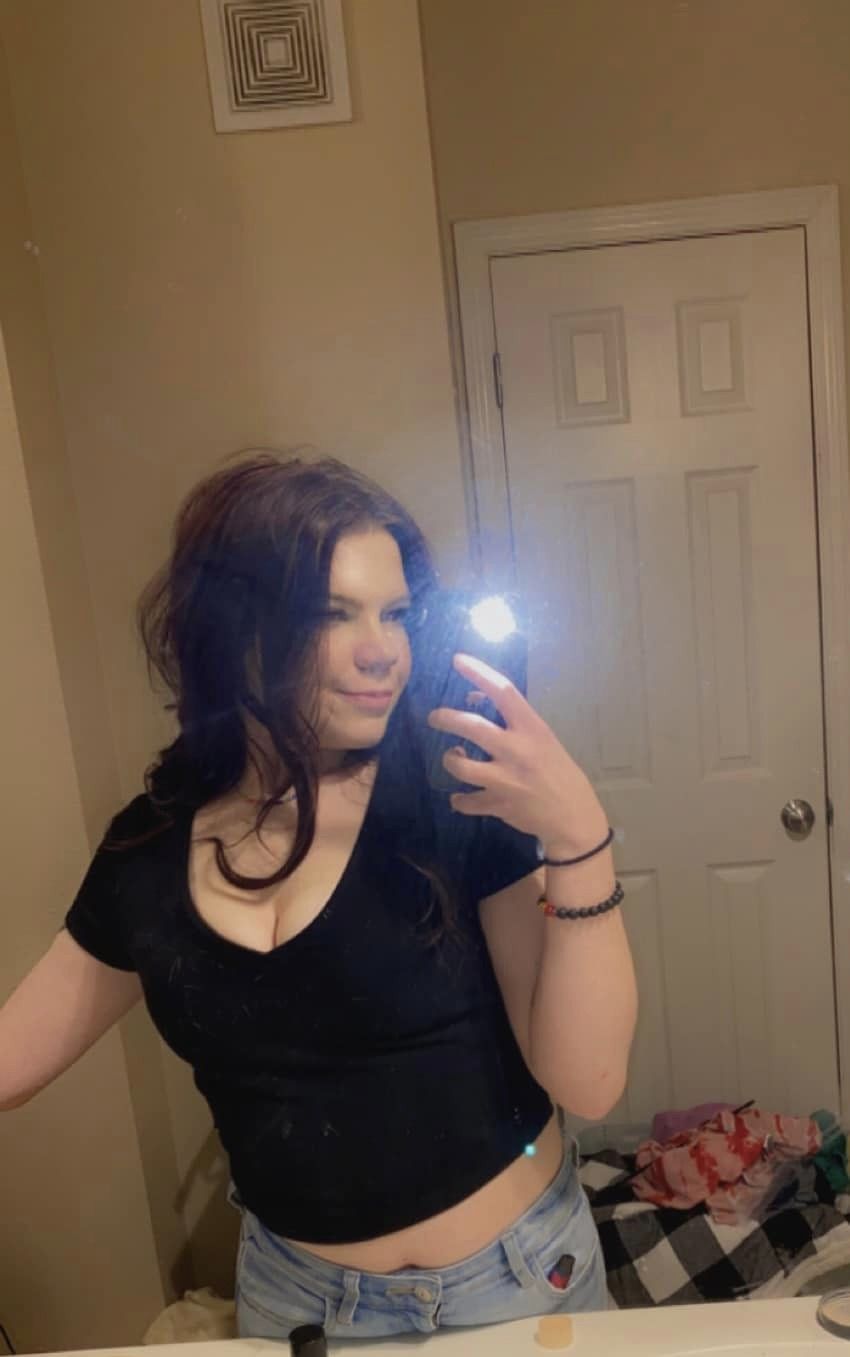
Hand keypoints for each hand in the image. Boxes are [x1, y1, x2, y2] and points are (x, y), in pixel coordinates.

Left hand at [426, 653, 607, 851]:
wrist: (573, 817)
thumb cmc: (558, 772)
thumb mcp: (543, 740)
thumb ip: (515, 724)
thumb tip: (475, 701)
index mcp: (532, 729)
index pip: (503, 691)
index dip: (478, 672)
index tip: (458, 660)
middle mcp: (517, 751)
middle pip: (471, 726)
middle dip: (446, 718)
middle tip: (434, 717)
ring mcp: (506, 780)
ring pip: (461, 765)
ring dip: (450, 759)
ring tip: (452, 756)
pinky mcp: (498, 805)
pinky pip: (465, 801)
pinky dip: (459, 800)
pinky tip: (461, 797)